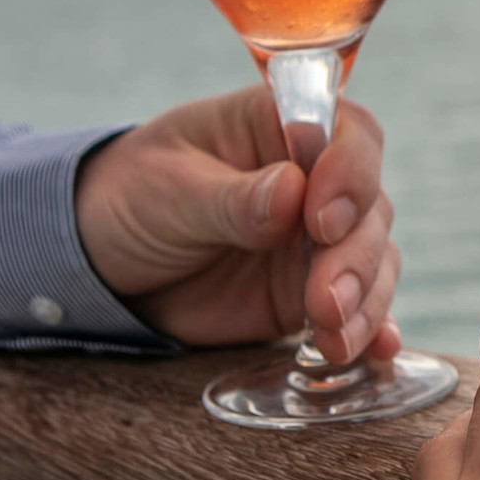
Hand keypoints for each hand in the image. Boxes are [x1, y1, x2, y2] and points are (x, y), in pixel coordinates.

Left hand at [75, 85, 403, 359]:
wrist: (102, 261)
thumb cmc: (132, 196)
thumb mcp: (167, 189)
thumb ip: (230, 198)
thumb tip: (292, 192)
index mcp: (280, 127)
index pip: (348, 135)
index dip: (352, 172)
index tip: (323, 219)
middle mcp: (315, 181)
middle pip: (370, 209)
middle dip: (355, 258)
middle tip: (325, 300)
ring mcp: (317, 241)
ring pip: (373, 262)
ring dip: (365, 301)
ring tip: (336, 340)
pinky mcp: (312, 293)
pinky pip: (358, 309)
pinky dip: (371, 330)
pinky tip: (377, 352)